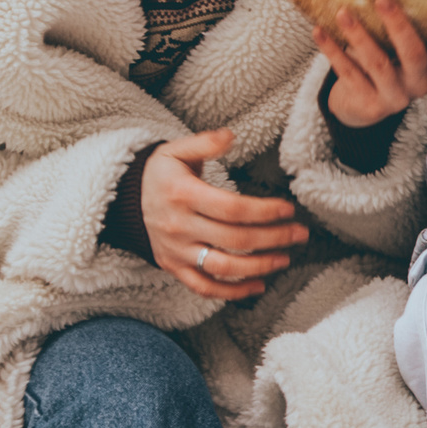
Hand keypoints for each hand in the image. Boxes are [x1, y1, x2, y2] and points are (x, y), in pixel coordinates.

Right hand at [139, 128, 308, 300]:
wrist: (126, 200)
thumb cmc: (161, 173)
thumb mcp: (177, 150)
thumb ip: (205, 142)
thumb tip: (231, 135)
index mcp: (182, 195)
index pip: (232, 208)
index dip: (265, 211)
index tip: (288, 210)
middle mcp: (179, 226)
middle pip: (235, 239)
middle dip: (274, 238)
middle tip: (300, 234)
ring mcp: (176, 251)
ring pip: (223, 267)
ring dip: (259, 267)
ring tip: (285, 259)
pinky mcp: (174, 268)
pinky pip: (205, 287)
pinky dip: (233, 292)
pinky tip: (258, 285)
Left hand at [316, 0, 426, 128]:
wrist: (361, 104)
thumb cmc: (385, 58)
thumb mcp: (399, 43)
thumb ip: (403, 19)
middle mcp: (420, 80)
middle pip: (415, 53)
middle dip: (397, 25)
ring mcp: (396, 96)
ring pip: (378, 64)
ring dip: (359, 36)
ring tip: (342, 13)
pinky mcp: (370, 105)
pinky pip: (349, 74)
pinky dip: (333, 50)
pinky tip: (319, 31)